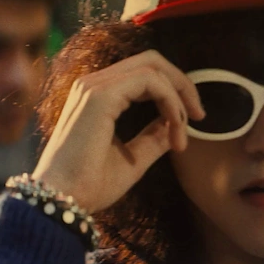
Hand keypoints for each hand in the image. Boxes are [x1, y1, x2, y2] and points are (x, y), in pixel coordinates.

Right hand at [31, 50, 205, 211]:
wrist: (64, 202)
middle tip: (199, 115)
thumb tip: (174, 124)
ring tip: (183, 132)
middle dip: (182, 84)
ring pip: (153, 67)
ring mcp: (95, 86)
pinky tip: (175, 128)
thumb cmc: (89, 185)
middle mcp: (94, 84)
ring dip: (178, 96)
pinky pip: (150, 82)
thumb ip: (153, 138)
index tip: (189, 124)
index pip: (144, 73)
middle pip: (151, 61)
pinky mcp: (100, 95)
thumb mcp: (132, 158)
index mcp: (98, 96)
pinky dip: (171, 102)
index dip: (174, 91)